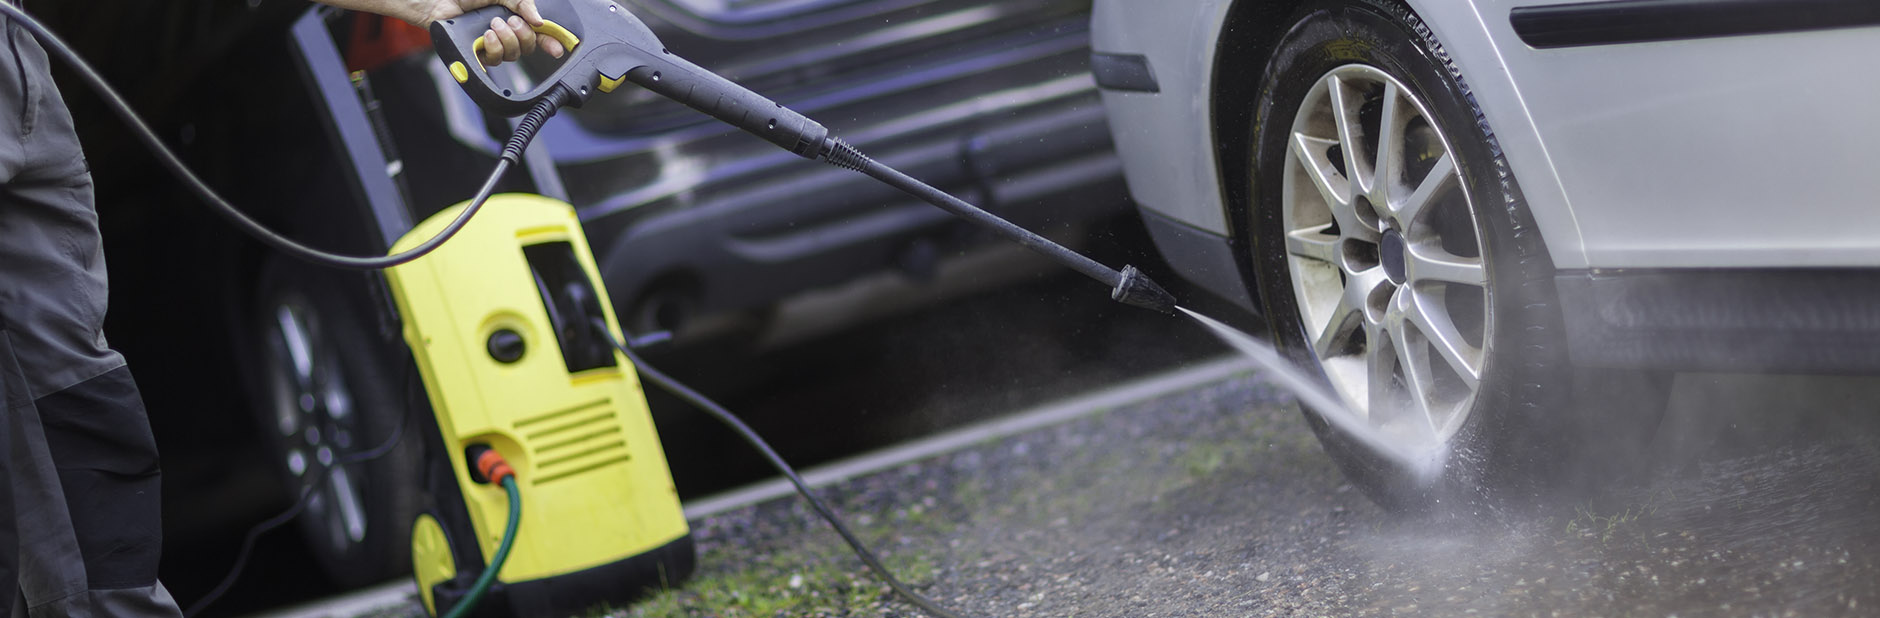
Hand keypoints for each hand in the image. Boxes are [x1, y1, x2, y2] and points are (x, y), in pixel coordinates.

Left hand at [420, 0, 567, 65]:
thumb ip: (523, 2)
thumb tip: (539, 20)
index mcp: (513, 16)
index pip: (538, 33)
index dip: (551, 41)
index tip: (558, 47)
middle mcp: (505, 32)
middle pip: (528, 47)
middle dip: (523, 35)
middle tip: (510, 20)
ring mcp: (491, 44)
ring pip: (513, 56)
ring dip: (507, 41)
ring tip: (493, 25)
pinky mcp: (477, 53)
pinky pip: (494, 60)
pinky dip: (494, 48)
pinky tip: (486, 36)